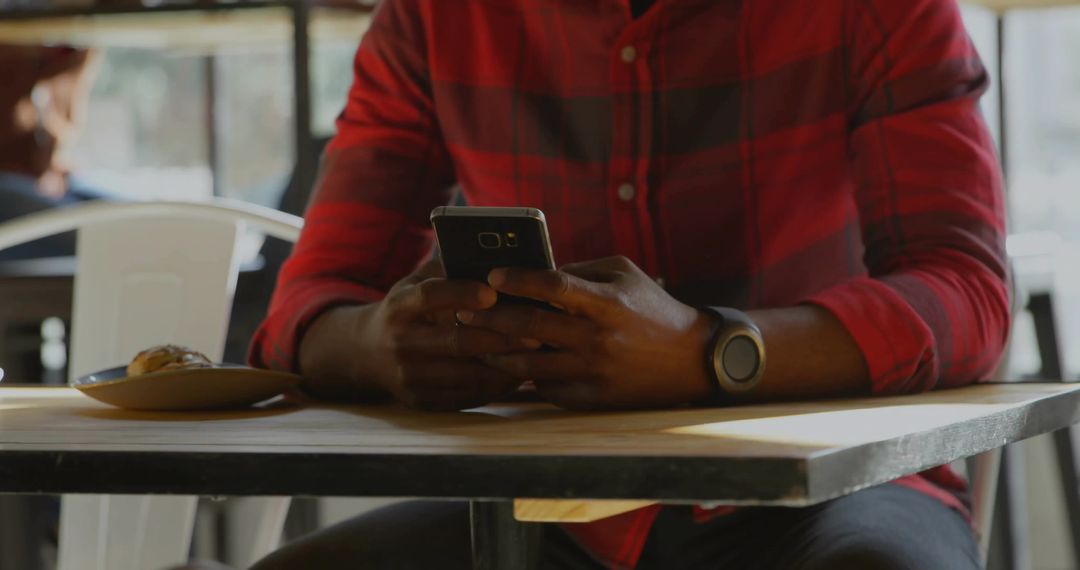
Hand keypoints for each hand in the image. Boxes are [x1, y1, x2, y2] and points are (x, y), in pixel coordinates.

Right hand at [299, 261, 537, 409]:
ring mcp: (409, 377)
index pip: (429, 297)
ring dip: (504, 365)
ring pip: (466, 374)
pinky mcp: (420, 401)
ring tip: (533, 354)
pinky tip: (516, 372)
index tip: (492, 292)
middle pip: (456, 342)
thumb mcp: (414, 283)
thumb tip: (496, 259)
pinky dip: (495, 385)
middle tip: (534, 332)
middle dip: (500, 338)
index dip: (460, 293)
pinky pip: (466, 395)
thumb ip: (447, 270)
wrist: (365, 353)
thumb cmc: (406, 310)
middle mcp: (400, 343)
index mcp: (398, 307)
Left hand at [456, 256, 714, 409]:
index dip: (518, 279)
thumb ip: (578, 271)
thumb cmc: (650, 307)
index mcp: (606, 302)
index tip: (491, 275)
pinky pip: (545, 388)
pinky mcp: (591, 398)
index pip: (553, 286)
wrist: (689, 360)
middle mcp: (597, 338)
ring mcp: (593, 371)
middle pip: (530, 327)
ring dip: (495, 353)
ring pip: (528, 365)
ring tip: (474, 340)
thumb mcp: (622, 274)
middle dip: (490, 318)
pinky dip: (522, 376)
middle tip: (463, 310)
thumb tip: (530, 273)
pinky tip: (506, 365)